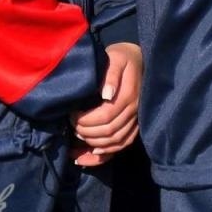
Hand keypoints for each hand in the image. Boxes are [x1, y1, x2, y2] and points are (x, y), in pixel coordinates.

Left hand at [71, 43, 142, 160]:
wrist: (139, 59)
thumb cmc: (122, 58)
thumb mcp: (115, 58)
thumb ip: (111, 75)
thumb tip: (106, 95)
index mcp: (129, 95)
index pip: (106, 117)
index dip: (86, 120)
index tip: (72, 114)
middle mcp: (134, 110)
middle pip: (109, 132)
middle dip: (86, 132)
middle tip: (72, 125)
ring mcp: (136, 119)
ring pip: (115, 141)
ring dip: (94, 144)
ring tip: (78, 136)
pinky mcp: (135, 124)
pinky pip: (123, 144)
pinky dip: (107, 153)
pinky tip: (91, 153)